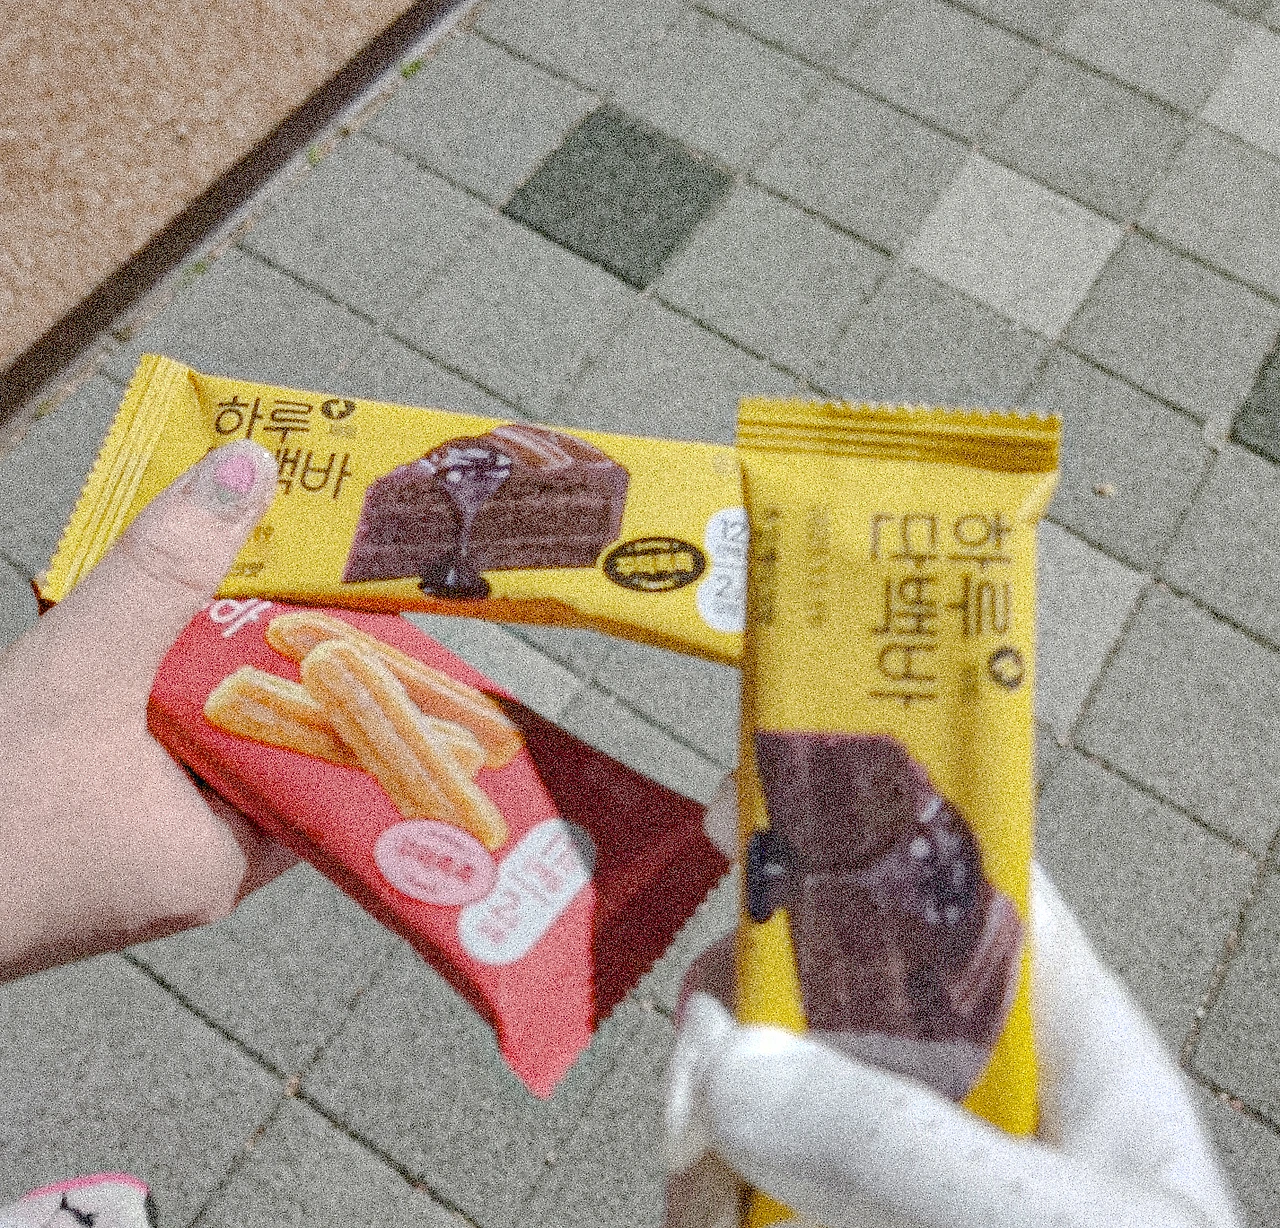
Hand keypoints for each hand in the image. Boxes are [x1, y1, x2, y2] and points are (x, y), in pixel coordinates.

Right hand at [0, 441, 298, 982]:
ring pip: (210, 739)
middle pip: (274, 739)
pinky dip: (159, 695)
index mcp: (233, 857)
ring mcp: (147, 849)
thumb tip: (245, 472)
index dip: (351, 682)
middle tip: (304, 580)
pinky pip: (158, 749)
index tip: (365, 611)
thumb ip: (162, 574)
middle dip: (277, 660)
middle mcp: (203, 863)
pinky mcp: (99, 829)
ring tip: (239, 592)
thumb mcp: (84, 672)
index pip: (336, 759)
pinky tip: (153, 644)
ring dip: (212, 670)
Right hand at [664, 782, 1242, 1227]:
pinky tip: (695, 1209)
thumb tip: (731, 1060)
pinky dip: (702, 1184)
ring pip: (772, 1072)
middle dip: (750, 989)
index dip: (865, 824)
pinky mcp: (831, 1222)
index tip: (751, 808)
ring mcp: (894, 1165)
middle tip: (700, 1048)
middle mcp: (971, 1090)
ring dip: (708, 1101)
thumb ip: (906, 1150)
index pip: (971, 886)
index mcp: (1067, 1047)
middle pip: (834, 972)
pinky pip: (747, 1170)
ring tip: (691, 1174)